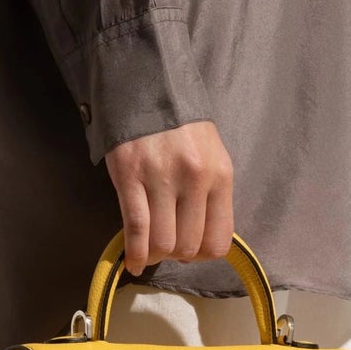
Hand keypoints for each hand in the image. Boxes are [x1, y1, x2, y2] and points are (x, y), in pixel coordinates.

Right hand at [104, 120, 234, 277]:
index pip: (219, 239)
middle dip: (177, 255)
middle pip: (188, 245)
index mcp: (220, 176)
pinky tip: (133, 262)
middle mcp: (195, 180)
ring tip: (150, 250)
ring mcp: (161, 179)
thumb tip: (200, 239)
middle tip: (167, 247)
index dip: (203, 255)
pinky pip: (136, 228)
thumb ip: (212, 195)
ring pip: (163, 242)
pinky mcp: (130, 177)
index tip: (191, 252)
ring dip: (156, 255)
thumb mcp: (211, 157)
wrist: (147, 87)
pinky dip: (135, 253)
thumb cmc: (181, 127)